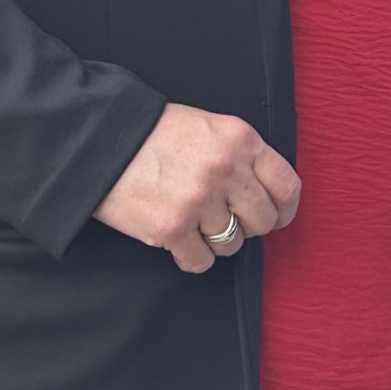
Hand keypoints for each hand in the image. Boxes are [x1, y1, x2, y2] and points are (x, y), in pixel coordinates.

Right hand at [93, 102, 300, 274]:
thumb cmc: (156, 133)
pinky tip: (179, 239)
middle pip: (263, 220)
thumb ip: (242, 155)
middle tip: (228, 220)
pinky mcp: (171, 228)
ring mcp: (199, 200)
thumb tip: (267, 193)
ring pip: (233, 244)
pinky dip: (192, 256)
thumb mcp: (211, 128)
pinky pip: (201, 261)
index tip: (277, 216)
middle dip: (249, 226)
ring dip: (217, 241)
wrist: (103, 140)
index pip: (287, 185)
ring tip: (196, 224)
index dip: (285, 208)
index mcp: (241, 139)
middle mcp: (226, 169)